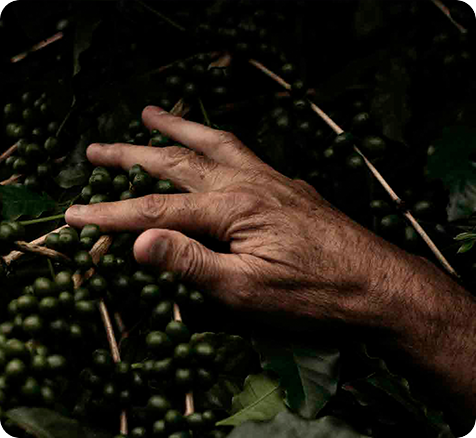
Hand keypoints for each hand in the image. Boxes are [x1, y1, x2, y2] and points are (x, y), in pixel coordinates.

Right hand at [65, 106, 416, 329]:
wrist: (377, 284)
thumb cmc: (313, 295)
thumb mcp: (244, 292)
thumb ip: (189, 263)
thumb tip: (137, 243)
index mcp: (230, 209)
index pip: (154, 211)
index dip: (110, 215)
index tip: (74, 216)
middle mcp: (246, 182)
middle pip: (176, 163)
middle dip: (131, 156)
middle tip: (97, 150)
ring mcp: (268, 179)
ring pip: (212, 144)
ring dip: (177, 129)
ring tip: (152, 114)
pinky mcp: (285, 186)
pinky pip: (243, 151)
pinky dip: (218, 140)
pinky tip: (214, 142)